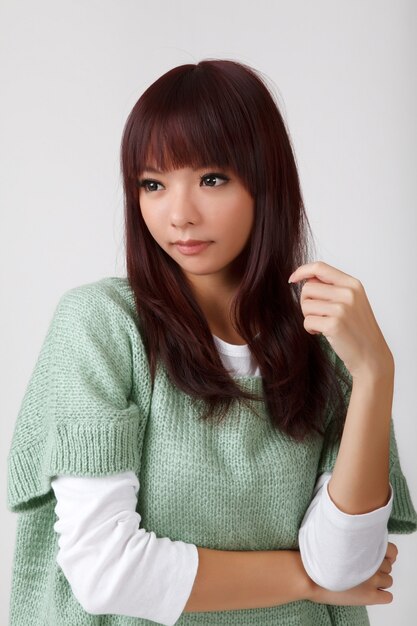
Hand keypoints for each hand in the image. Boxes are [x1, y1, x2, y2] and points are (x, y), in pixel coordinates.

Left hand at [288, 260, 393, 378]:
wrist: (371, 355)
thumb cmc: (358, 328)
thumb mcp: (352, 301)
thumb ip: (332, 288)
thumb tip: (306, 279)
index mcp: (352, 284)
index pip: (320, 267)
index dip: (302, 271)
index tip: (292, 279)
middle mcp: (348, 294)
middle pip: (308, 288)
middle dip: (306, 302)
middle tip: (317, 314)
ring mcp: (341, 309)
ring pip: (305, 305)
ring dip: (308, 316)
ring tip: (323, 324)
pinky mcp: (334, 325)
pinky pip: (307, 321)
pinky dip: (310, 329)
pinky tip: (322, 332)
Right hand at [308, 542, 397, 605]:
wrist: (309, 574)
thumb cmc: (317, 555)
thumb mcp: (333, 536)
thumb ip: (349, 536)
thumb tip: (352, 534)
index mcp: (366, 545)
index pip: (391, 550)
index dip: (383, 553)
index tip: (374, 555)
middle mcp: (373, 562)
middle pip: (388, 565)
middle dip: (379, 566)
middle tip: (364, 568)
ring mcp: (373, 579)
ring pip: (389, 580)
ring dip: (380, 580)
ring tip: (364, 580)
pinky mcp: (370, 596)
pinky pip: (388, 597)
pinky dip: (382, 595)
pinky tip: (370, 592)